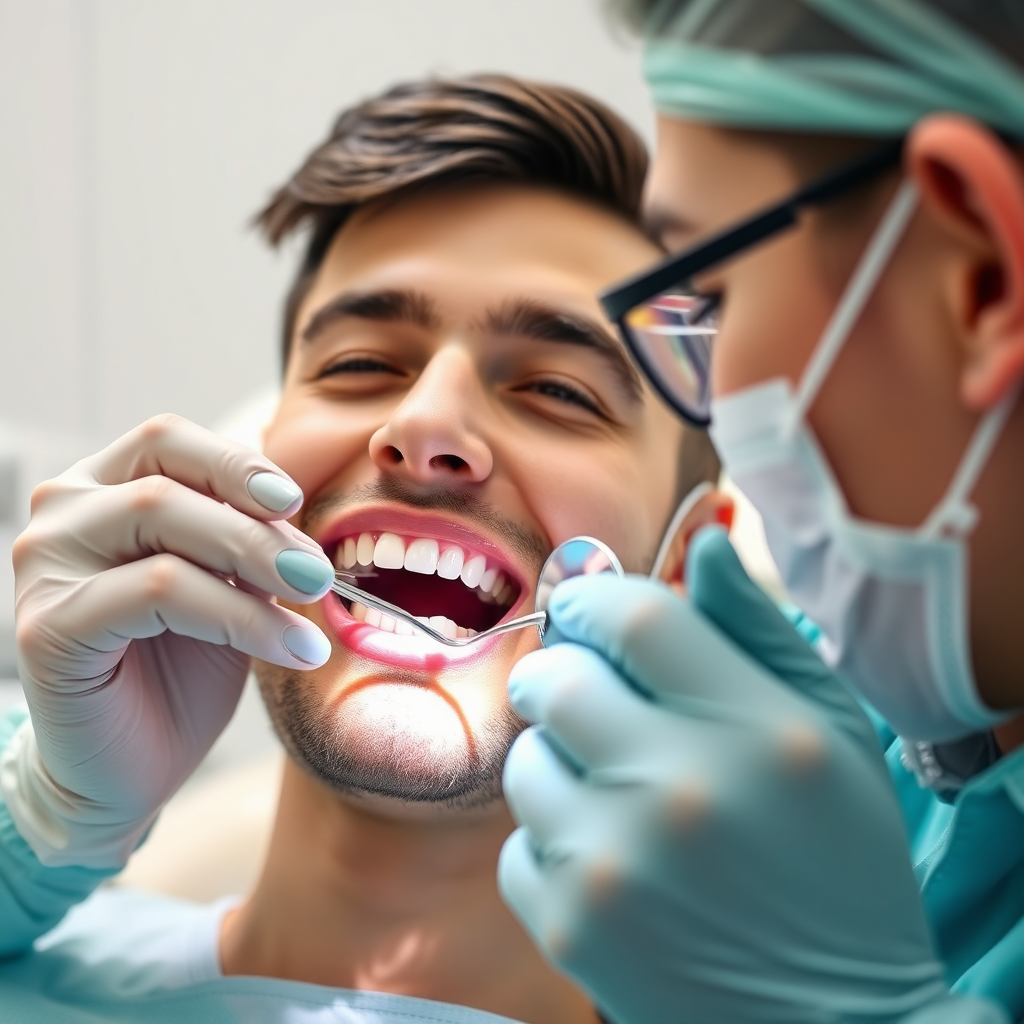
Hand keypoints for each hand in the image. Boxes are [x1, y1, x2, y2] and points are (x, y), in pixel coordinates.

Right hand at [6, 414, 333, 867]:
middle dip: (259, 525)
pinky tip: (288, 649)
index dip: (237, 463)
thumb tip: (294, 505)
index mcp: (101, 490)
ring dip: (256, 562)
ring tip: (312, 608)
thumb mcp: (227, 584)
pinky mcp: (49, 625)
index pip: (168, 440)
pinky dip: (240, 616)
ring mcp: (46, 567)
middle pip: (168, 478)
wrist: (132, 767)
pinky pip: (160, 593)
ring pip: (164, 523)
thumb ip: (245, 536)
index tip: (294, 501)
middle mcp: (63, 516)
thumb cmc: (180, 667)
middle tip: (318, 573)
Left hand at [499, 527, 957, 1023]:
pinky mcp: (570, 928)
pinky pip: (518, 843)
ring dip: (557, 759)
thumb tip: (703, 544)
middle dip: (559, 670)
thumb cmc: (839, 864)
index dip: (596, 600)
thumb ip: (761, 630)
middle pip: (560, 680)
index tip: (586, 610)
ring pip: (526, 760)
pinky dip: (553, 841)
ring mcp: (615, 866)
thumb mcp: (832, 732)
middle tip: (580, 688)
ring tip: (611, 788)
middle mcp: (679, 793)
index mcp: (758, 732)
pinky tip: (611, 860)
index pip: (638, 618)